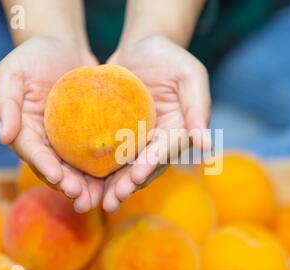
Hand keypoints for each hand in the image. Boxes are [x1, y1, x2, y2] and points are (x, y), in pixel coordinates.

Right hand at [0, 36, 102, 212]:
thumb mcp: (12, 73)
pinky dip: (107, 167)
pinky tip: (121, 177)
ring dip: (88, 186)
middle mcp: (47, 142)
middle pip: (57, 169)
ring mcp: (69, 141)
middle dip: (69, 186)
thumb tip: (3, 137)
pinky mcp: (90, 135)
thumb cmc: (33, 57)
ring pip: (78, 169)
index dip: (45, 167)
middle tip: (84, 198)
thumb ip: (5, 103)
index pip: (34, 154)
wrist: (63, 46)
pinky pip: (98, 153)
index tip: (58, 178)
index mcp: (25, 133)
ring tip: (101, 199)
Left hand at [102, 35, 210, 211]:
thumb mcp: (190, 75)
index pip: (166, 151)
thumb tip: (207, 146)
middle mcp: (158, 142)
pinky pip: (107, 154)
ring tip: (98, 202)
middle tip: (113, 199)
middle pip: (145, 167)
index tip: (136, 175)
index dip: (152, 164)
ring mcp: (137, 141)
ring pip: (125, 168)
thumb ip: (198, 108)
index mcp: (178, 132)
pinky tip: (83, 182)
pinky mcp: (116, 135)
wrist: (141, 47)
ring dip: (113, 186)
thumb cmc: (169, 57)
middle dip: (129, 184)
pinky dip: (97, 170)